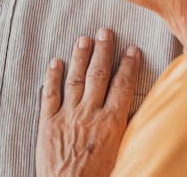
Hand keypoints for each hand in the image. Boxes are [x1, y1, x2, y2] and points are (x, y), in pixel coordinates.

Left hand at [35, 28, 140, 176]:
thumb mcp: (123, 155)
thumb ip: (128, 131)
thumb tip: (138, 112)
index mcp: (111, 123)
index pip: (122, 86)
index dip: (128, 65)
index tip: (131, 49)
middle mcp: (89, 114)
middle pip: (98, 75)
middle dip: (102, 51)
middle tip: (105, 31)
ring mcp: (67, 116)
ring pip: (74, 79)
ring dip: (79, 57)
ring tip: (83, 39)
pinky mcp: (48, 123)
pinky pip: (49, 94)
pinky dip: (52, 77)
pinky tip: (54, 62)